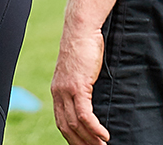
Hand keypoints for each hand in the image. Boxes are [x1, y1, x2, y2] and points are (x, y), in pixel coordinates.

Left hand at [51, 22, 109, 144]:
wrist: (80, 29)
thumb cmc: (83, 48)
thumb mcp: (78, 71)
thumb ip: (79, 86)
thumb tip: (88, 99)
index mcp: (57, 90)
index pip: (61, 122)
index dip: (72, 138)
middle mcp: (58, 92)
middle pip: (67, 127)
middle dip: (81, 143)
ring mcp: (67, 90)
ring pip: (76, 124)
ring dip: (91, 139)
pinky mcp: (78, 86)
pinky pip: (85, 115)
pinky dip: (95, 128)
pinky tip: (104, 135)